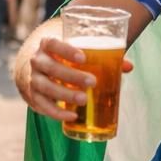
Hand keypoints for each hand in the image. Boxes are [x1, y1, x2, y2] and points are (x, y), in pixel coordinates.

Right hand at [17, 35, 131, 120]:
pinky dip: (56, 112)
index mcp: (47, 45)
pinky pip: (43, 105)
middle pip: (51, 67)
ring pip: (46, 87)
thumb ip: (102, 57)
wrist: (37, 70)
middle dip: (71, 76)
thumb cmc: (64, 58)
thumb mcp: (77, 53)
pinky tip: (72, 116)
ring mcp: (33, 79)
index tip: (83, 58)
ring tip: (83, 100)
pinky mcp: (33, 96)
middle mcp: (37, 60)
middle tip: (92, 82)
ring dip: (64, 94)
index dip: (66, 50)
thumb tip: (128, 67)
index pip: (52, 43)